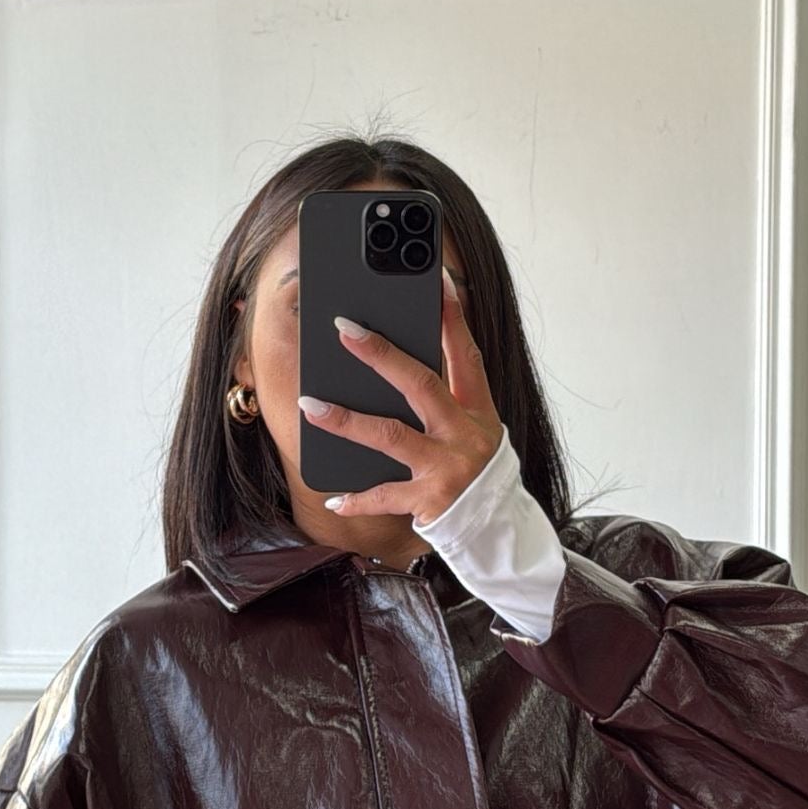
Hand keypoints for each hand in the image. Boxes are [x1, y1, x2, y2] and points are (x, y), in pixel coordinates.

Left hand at [297, 267, 503, 522]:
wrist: (495, 527)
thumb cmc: (474, 470)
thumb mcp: (473, 428)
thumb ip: (447, 396)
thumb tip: (397, 357)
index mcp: (477, 410)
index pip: (465, 355)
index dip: (453, 318)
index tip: (437, 281)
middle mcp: (463, 434)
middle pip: (420, 385)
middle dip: (381, 355)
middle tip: (345, 329)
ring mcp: (446, 468)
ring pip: (390, 436)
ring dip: (347, 421)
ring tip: (312, 406)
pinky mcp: (429, 501)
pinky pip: (385, 495)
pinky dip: (357, 499)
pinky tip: (334, 497)